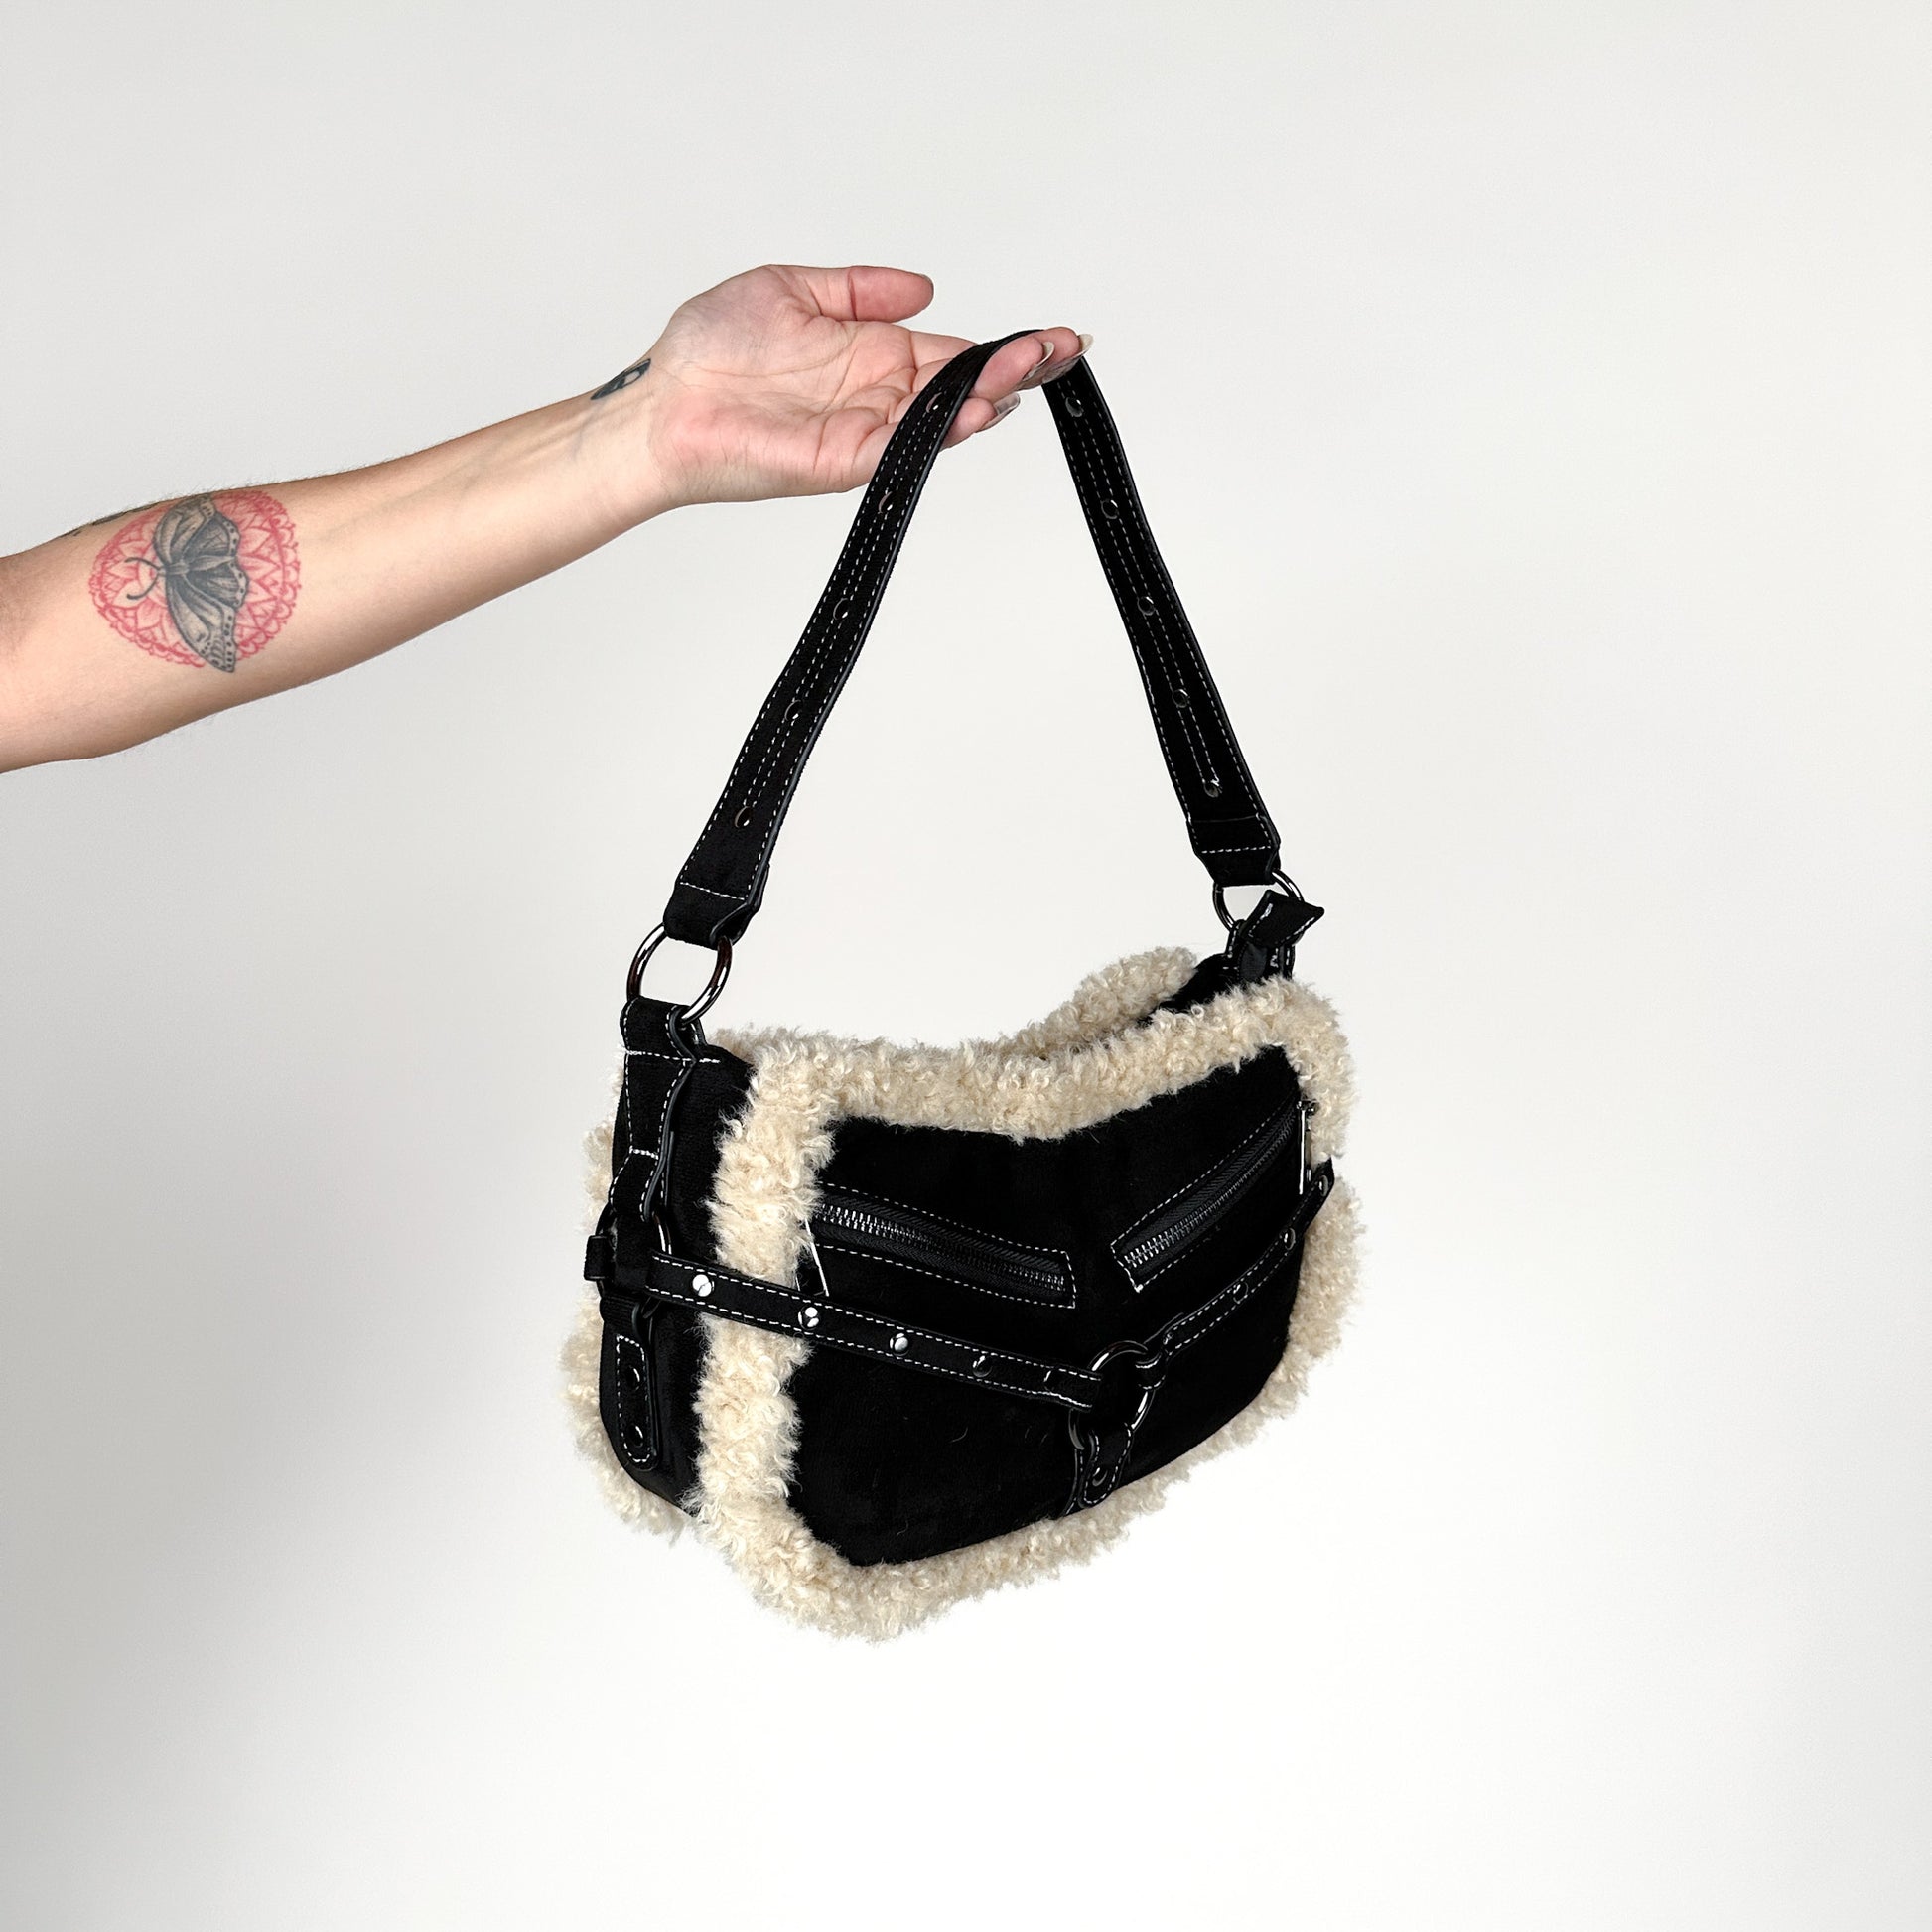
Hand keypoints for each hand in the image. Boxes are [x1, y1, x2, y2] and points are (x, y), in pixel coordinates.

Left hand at [594, 264, 1086, 513]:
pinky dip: (941, 431)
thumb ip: (858, 289)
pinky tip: (975, 410)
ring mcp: (864, 431)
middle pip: (964, 385)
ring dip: (991, 395)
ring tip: (1029, 370)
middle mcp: (877, 396)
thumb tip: (923, 287)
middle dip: (1017, 367)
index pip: (956, 351)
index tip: (1055, 335)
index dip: (1005, 344)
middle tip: (1064, 349)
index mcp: (872, 355)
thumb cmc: (708, 351)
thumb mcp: (789, 288)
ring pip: (943, 417)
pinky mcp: (841, 461)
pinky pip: (902, 447)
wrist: (661, 404)